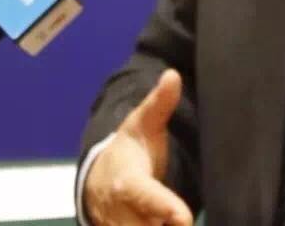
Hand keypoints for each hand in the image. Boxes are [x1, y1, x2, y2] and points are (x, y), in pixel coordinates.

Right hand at [83, 69, 192, 225]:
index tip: (183, 217)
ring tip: (185, 225)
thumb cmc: (130, 149)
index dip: (163, 207)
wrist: (98, 178)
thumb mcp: (142, 124)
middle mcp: (122, 212)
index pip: (145, 197)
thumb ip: (160, 104)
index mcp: (128, 182)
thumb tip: (173, 75)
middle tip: (187, 224)